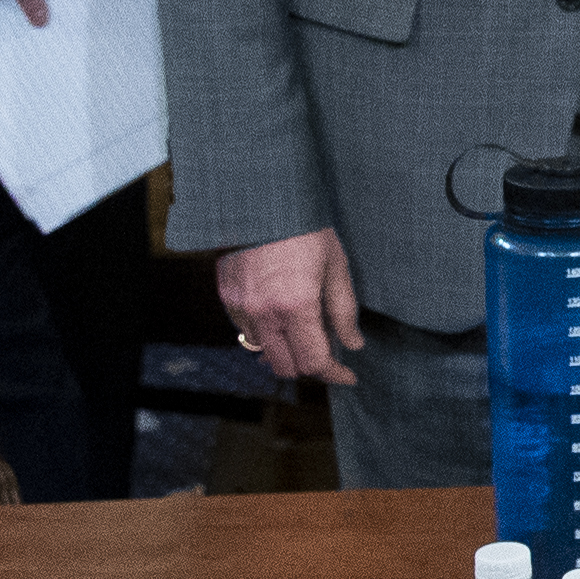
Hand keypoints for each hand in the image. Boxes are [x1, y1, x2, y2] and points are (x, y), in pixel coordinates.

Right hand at [215, 227, 363, 386]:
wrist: (262, 201)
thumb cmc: (305, 230)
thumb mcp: (336, 266)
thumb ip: (343, 310)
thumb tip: (353, 344)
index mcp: (296, 307)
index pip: (314, 361)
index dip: (334, 374)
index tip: (347, 376)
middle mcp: (264, 314)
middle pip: (285, 367)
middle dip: (308, 366)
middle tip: (327, 353)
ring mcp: (241, 308)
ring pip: (263, 351)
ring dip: (284, 350)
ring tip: (304, 332)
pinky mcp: (226, 298)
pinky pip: (245, 331)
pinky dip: (264, 332)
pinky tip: (279, 315)